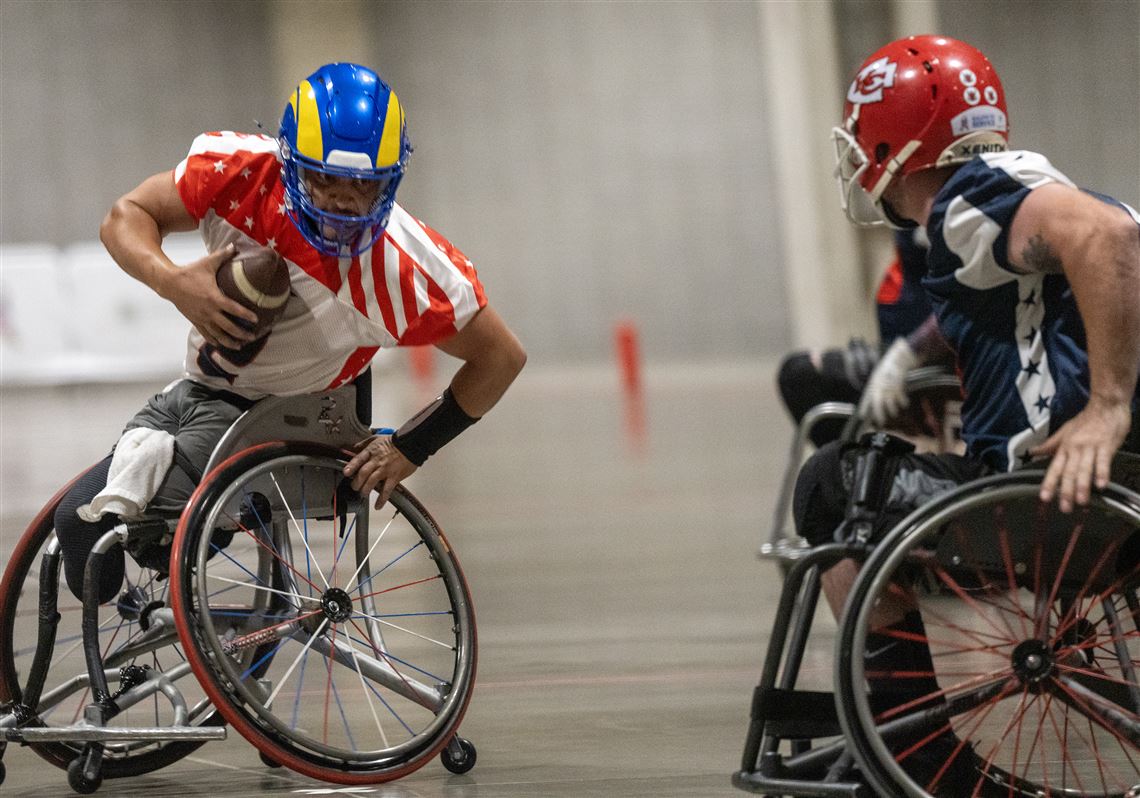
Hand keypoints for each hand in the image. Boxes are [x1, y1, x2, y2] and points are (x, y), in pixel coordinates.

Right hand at [167, 244, 259, 347]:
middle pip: (228, 326)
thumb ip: (222, 255)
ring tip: (240, 345)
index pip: (234, 309)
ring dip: (229, 341)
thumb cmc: (190, 272)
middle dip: (241, 333)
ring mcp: (201, 318)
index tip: (256, 320)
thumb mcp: (207, 263)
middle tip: (252, 336)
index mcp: (214, 298)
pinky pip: (207, 334)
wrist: (169, 283)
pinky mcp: (195, 321)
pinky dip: (215, 341)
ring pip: (218, 334)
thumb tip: (235, 245)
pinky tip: (222, 345)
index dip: (246, 315)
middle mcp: (209, 311)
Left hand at [343, 435, 417, 507]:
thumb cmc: (394, 442)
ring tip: (363, 493)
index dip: (351, 466)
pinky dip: (382, 499)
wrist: (411, 444)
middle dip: (356, 482)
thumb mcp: (376, 438)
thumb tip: (354, 448)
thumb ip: (364, 443)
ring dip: (365, 490)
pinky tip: (378, 505)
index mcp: (371, 451)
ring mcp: (385, 470)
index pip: (358, 459)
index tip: (346, 473)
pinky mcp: (394, 477)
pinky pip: (387, 490)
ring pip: (372, 482)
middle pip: (363, 473)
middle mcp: (377, 461)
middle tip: (355, 487)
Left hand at [858, 338, 917, 426]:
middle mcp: (879, 385)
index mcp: (873, 382)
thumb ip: (878, 384)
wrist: (900, 355)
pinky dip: (902, 402)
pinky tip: (904, 403)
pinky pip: (900, 398)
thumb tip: (877, 395)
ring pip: (889, 403)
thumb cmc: (891, 364)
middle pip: (877, 404)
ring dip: (892, 410)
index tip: (861, 416)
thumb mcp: (880, 373)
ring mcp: (889, 386)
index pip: (866, 397)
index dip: (864, 407)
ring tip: (894, 413)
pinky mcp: (898, 385)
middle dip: (878, 414)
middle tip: (880, 422)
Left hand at [1031, 395, 1131, 512]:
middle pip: (1068, 472)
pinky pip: (1103, 461)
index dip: (1049, 483)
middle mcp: (1075, 449)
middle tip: (1064, 507)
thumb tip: (1031, 452)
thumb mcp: (1064, 432)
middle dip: (1065, 491)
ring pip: (1084, 469)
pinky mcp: (1106, 445)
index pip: (1054, 468)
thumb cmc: (1086, 420)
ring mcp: (1090, 447)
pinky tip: (1101, 485)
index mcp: (1064, 448)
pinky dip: (1102, 472)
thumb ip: (1049, 445)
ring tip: (1081, 501)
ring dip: (1082, 486)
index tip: (1044, 498)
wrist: (1106, 405)